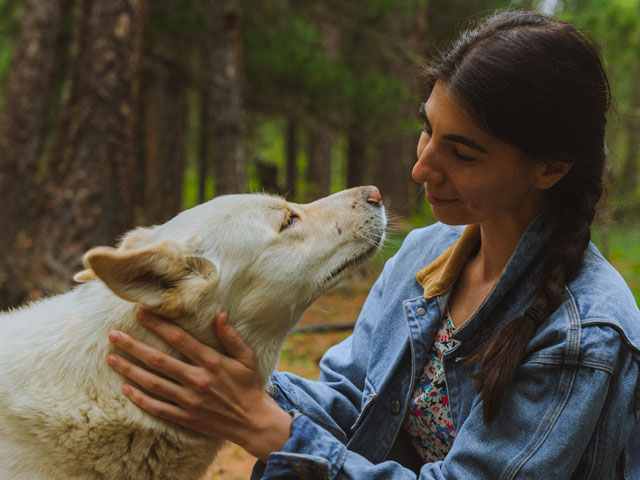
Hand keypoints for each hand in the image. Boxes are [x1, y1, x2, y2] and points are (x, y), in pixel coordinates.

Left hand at [106, 310, 291, 461]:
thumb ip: (231, 336)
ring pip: (152, 383)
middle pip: (158, 360)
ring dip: (130, 370)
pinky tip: (125, 388)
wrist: (252, 421)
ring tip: (111, 358)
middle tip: (113, 335)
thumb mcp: (246, 357)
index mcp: (212, 362)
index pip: (179, 339)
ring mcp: (189, 400)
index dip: (158, 325)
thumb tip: (219, 314)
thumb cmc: (249, 385)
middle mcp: (197, 380)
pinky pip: (157, 407)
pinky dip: (139, 398)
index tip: (140, 313)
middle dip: (133, 346)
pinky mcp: (185, 417)